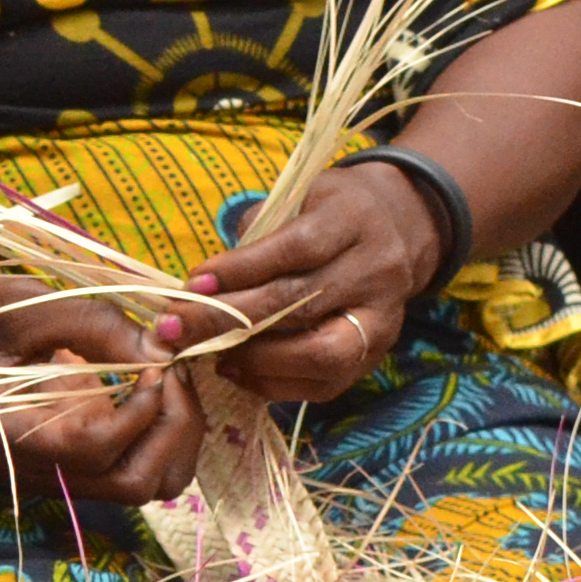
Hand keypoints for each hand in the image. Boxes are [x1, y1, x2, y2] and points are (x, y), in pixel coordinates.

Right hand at [0, 276, 201, 503]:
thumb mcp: (22, 305)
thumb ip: (93, 325)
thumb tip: (164, 350)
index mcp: (4, 435)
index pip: (92, 448)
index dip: (138, 411)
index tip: (152, 364)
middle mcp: (32, 472)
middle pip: (133, 484)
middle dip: (170, 427)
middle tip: (171, 371)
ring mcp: (54, 476)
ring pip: (145, 487)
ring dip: (173, 437)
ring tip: (166, 382)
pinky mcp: (72, 468)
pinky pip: (134, 470)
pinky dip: (160, 437)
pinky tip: (150, 392)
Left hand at [169, 168, 442, 404]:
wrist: (405, 227)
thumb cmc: (333, 210)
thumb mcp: (301, 197)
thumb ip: (259, 231)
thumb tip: (203, 282)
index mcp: (352, 222)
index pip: (295, 249)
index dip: (240, 269)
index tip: (193, 283)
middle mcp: (375, 272)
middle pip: (299, 304)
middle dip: (228, 320)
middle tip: (175, 327)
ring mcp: (382, 319)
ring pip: (320, 354)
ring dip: (255, 360)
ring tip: (207, 354)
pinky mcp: (378, 355)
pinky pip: (327, 383)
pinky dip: (276, 384)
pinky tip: (237, 372)